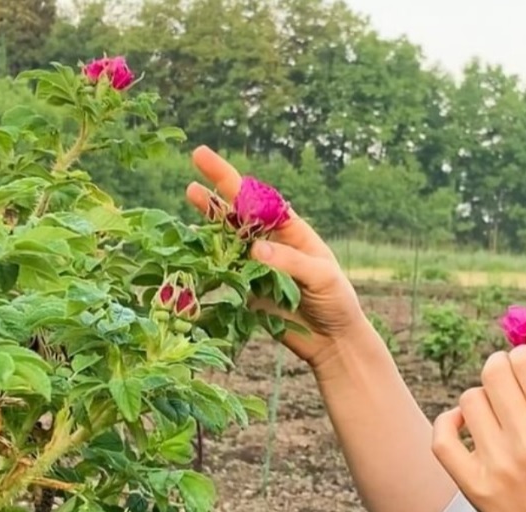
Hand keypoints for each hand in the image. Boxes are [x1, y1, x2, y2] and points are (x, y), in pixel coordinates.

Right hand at [186, 146, 368, 367]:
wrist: (332, 340)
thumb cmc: (336, 301)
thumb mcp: (321, 277)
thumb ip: (289, 261)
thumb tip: (255, 248)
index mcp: (290, 231)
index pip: (256, 199)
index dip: (230, 179)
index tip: (203, 158)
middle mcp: (269, 243)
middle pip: (235, 213)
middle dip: (215, 190)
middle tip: (193, 160)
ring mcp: (254, 266)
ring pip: (224, 241)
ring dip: (206, 223)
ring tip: (188, 197)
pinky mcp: (245, 291)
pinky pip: (222, 274)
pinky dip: (206, 262)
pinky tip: (189, 250)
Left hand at [432, 346, 525, 511]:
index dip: (523, 357)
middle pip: (493, 373)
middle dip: (499, 368)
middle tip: (506, 378)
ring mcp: (497, 465)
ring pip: (469, 399)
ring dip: (481, 398)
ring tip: (495, 410)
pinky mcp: (473, 485)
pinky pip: (441, 438)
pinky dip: (448, 422)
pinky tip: (464, 423)